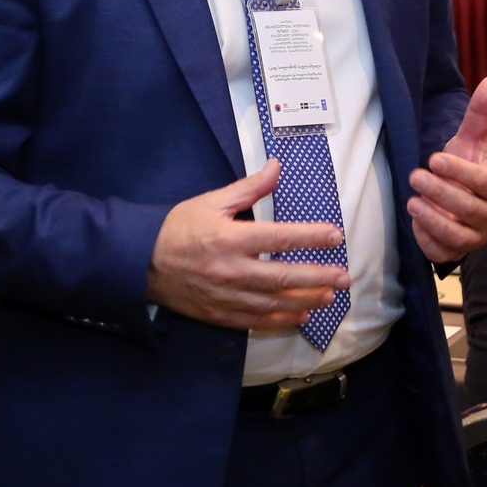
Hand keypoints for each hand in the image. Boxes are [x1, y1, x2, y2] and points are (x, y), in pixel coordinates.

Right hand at [147, 159, 348, 329]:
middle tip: (345, 276)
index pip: (281, 237)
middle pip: (284, 276)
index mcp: (230, 238)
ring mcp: (227, 296)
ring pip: (275, 302)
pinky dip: (281, 319)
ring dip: (307, 300)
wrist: (142, 264)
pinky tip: (301, 315)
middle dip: (319, 277)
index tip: (336, 236)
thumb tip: (276, 166)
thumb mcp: (210, 201)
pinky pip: (257, 320)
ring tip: (330, 296)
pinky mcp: (221, 314)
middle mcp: (232, 270)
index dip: (312, 237)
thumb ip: (248, 188)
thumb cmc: (178, 228)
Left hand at [408, 75, 486, 263]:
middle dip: (440, 193)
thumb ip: (481, 114)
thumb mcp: (471, 141)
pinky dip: (427, 239)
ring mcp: (476, 238)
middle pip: (469, 209)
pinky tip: (414, 223)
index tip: (435, 159)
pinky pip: (443, 252)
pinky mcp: (455, 253)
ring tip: (411, 201)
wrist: (460, 199)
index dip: (462, 173)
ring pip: (457, 236)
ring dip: (432, 218)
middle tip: (415, 176)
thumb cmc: (467, 168)